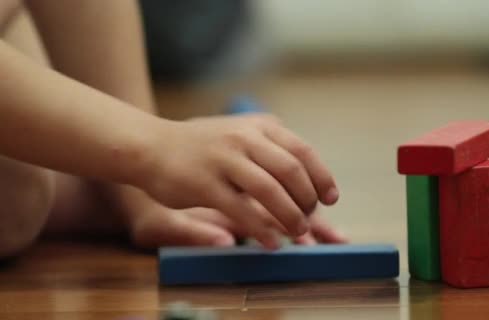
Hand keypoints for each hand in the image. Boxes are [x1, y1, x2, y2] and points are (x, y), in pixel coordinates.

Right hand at [138, 114, 338, 247]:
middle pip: (291, 170)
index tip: (331, 198)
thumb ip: (271, 148)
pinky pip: (241, 210)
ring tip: (296, 233)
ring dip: (289, 216)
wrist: (151, 146)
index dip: (322, 177)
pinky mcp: (204, 183)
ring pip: (269, 190)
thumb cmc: (203, 146)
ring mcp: (224, 159)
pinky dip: (262, 230)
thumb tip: (308, 177)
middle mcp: (244, 137)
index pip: (303, 150)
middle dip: (308, 199)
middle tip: (310, 217)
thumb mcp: (241, 133)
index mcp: (258, 125)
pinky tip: (271, 243)